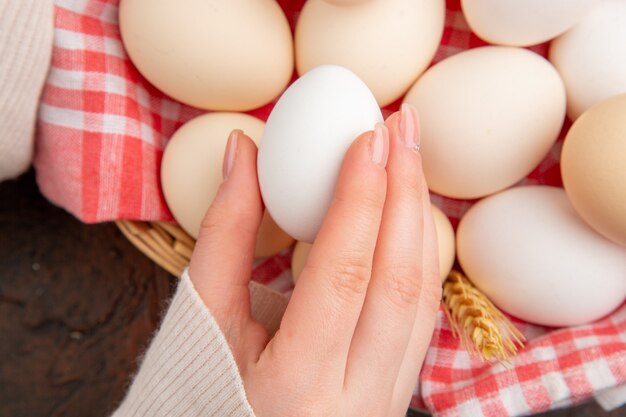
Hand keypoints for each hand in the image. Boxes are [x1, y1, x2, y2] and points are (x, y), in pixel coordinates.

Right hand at [188, 104, 441, 416]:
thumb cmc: (203, 389)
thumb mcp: (203, 318)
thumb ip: (223, 233)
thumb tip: (242, 151)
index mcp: (296, 385)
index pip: (343, 276)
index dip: (359, 198)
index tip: (367, 135)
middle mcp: (357, 399)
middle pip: (400, 281)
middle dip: (405, 192)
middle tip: (401, 127)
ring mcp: (386, 400)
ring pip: (422, 298)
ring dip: (418, 219)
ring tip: (408, 159)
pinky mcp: (397, 390)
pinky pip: (421, 314)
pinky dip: (418, 255)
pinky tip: (406, 213)